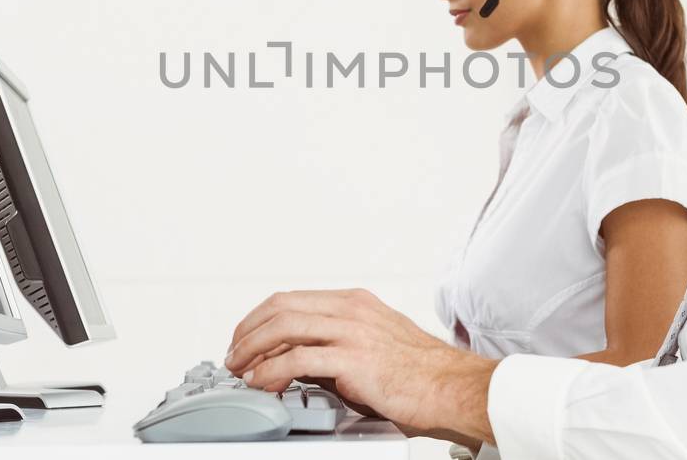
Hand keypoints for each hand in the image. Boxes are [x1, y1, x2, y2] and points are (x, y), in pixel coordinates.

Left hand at [224, 288, 498, 441]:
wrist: (452, 386)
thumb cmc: (421, 373)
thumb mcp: (376, 343)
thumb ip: (341, 343)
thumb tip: (304, 360)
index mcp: (355, 302)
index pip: (292, 299)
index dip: (260, 318)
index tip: (246, 338)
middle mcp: (351, 310)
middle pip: (281, 307)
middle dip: (248, 331)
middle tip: (234, 354)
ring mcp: (352, 331)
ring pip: (283, 326)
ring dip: (252, 348)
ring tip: (240, 368)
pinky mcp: (353, 358)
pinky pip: (297, 359)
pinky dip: (270, 370)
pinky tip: (261, 382)